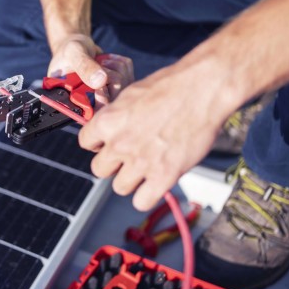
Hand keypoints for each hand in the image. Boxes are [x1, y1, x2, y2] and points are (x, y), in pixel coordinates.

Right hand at [48, 34, 133, 107]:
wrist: (77, 47)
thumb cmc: (69, 52)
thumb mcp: (73, 55)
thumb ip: (84, 67)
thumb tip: (101, 81)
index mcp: (74, 102)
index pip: (92, 114)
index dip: (101, 103)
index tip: (101, 87)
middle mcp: (91, 104)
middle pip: (113, 102)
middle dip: (111, 78)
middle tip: (100, 64)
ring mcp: (108, 97)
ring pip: (124, 86)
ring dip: (116, 67)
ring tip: (101, 61)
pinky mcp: (119, 87)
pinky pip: (129, 75)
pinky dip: (121, 63)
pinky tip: (108, 61)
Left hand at [78, 61, 236, 209]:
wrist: (202, 89)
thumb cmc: (170, 86)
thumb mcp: (131, 94)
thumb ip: (115, 116)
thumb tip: (107, 129)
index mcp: (108, 121)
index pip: (85, 143)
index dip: (98, 143)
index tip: (109, 142)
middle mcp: (119, 144)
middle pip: (99, 169)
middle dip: (113, 164)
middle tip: (130, 155)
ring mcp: (141, 162)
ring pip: (119, 187)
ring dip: (130, 180)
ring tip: (146, 167)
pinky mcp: (164, 176)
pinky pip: (141, 201)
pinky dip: (147, 195)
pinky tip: (156, 182)